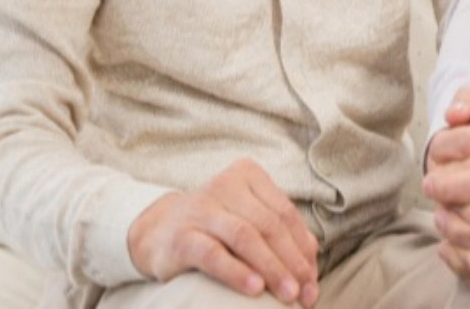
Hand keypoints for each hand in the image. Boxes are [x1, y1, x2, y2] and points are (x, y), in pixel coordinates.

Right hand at [127, 158, 319, 305]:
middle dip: (292, 261)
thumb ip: (277, 231)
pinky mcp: (182, 237)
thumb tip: (311, 259)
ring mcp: (202, 209)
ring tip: (288, 294)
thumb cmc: (215, 226)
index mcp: (248, 175)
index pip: (285, 213)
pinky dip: (237, 272)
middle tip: (305, 294)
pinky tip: (255, 289)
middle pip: (269, 224)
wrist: (157, 231)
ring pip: (246, 236)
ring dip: (271, 268)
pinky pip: (214, 254)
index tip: (313, 281)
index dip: (302, 248)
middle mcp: (225, 185)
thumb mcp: (246, 218)